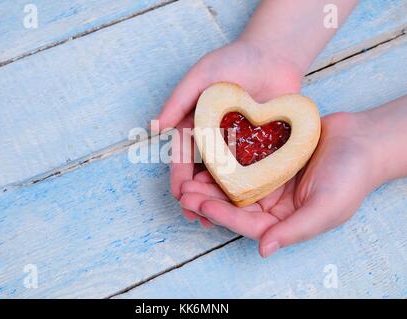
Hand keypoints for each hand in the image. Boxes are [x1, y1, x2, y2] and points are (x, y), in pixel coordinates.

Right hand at [155, 40, 301, 225]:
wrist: (274, 55)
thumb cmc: (234, 60)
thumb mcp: (202, 74)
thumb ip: (179, 99)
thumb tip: (155, 127)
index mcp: (197, 125)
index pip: (184, 155)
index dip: (180, 176)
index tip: (178, 195)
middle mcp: (216, 139)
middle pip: (204, 172)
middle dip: (198, 195)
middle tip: (195, 216)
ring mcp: (240, 146)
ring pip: (227, 177)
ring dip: (220, 199)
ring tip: (216, 221)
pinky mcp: (264, 147)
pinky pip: (255, 170)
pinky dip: (248, 188)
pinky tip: (246, 206)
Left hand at [179, 112, 380, 256]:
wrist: (363, 140)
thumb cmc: (351, 177)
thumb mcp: (327, 209)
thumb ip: (295, 230)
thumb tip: (264, 249)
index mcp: (285, 220)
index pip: (248, 223)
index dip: (223, 215)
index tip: (201, 205)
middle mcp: (273, 203)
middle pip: (235, 204)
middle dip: (209, 199)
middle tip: (184, 193)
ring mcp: (269, 180)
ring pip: (234, 183)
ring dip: (211, 181)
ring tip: (189, 176)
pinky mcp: (269, 159)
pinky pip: (243, 161)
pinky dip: (225, 160)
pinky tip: (208, 155)